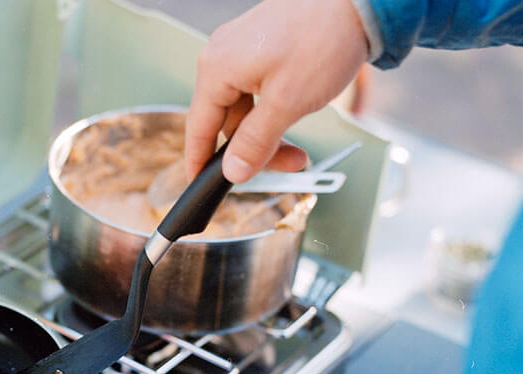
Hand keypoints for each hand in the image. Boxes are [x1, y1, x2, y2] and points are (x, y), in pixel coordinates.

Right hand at [186, 0, 370, 181]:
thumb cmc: (323, 38)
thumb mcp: (287, 102)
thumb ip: (255, 142)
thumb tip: (233, 172)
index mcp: (218, 69)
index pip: (198, 128)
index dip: (200, 162)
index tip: (201, 186)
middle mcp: (222, 57)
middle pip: (226, 121)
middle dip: (255, 149)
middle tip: (287, 166)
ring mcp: (242, 49)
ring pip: (245, 109)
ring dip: (269, 133)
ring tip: (300, 148)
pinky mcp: (263, 46)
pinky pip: (257, 90)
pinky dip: (274, 111)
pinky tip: (296, 114)